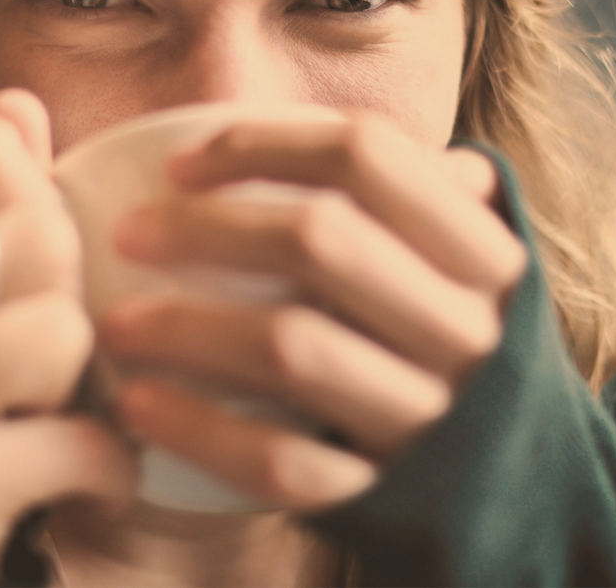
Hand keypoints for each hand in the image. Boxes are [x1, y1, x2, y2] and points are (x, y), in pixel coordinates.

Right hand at [0, 89, 135, 577]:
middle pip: (39, 231)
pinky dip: (107, 466)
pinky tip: (76, 477)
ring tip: (49, 416)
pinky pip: (81, 439)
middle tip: (45, 360)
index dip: (43, 202)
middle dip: (71, 299)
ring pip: (62, 332)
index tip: (34, 268)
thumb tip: (17, 101)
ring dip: (87, 388)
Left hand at [100, 114, 525, 510]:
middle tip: (126, 234)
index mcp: (478, 249)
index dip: (260, 144)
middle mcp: (465, 325)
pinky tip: (139, 404)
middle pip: (318, 241)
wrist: (501, 478)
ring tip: (114, 322)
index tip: (179, 165)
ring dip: (185, 328)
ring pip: (292, 349)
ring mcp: (429, 415)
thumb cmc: (435, 334)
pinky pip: (283, 462)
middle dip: (203, 229)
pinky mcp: (382, 489)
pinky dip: (202, 430)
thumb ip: (395, 192)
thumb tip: (281, 126)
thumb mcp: (444, 259)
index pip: (365, 155)